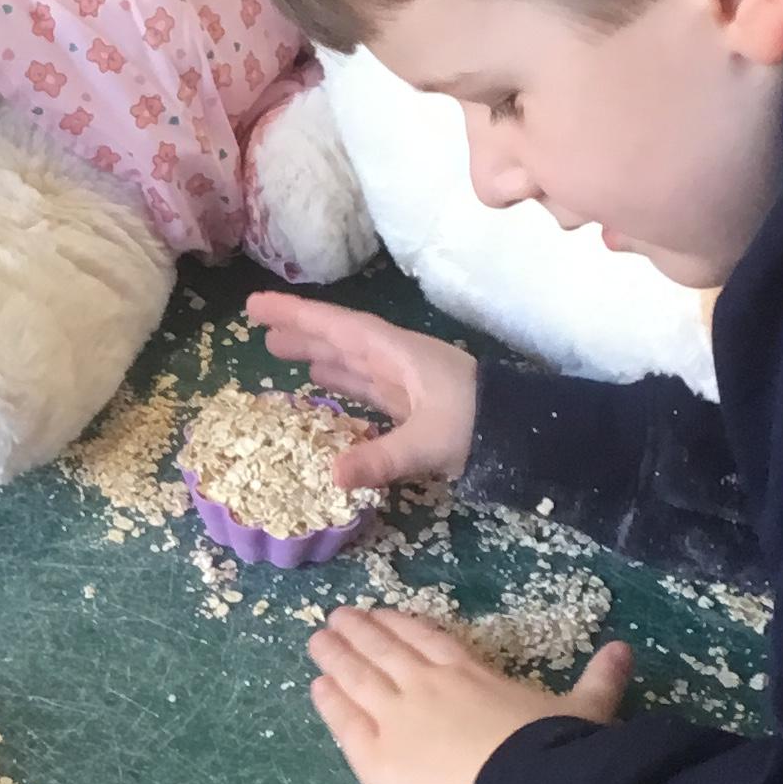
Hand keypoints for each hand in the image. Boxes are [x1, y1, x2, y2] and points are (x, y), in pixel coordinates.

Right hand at [245, 291, 478, 492]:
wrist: (525, 433)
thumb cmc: (479, 425)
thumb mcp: (429, 443)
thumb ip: (381, 459)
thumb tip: (332, 477)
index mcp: (397, 354)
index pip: (337, 327)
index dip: (296, 315)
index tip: (257, 306)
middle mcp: (396, 359)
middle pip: (339, 338)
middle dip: (300, 331)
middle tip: (258, 326)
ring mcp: (405, 380)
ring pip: (350, 359)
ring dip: (315, 354)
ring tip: (277, 351)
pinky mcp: (412, 402)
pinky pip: (365, 384)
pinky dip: (340, 381)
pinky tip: (320, 383)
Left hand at [307, 605, 632, 783]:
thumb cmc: (554, 753)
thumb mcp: (584, 711)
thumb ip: (599, 682)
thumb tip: (625, 649)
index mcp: (471, 673)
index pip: (427, 639)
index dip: (402, 625)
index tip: (384, 615)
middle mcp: (426, 685)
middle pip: (383, 651)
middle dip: (359, 632)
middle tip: (336, 618)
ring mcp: (394, 716)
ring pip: (356, 676)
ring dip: (335, 655)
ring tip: (318, 640)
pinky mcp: (373, 754)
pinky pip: (343, 720)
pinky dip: (328, 700)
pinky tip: (317, 688)